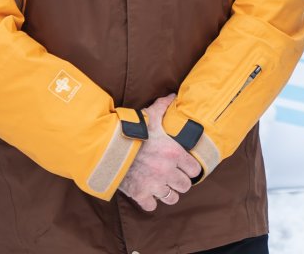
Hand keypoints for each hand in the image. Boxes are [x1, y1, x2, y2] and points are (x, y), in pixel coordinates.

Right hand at [117, 94, 201, 210]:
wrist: (108, 147)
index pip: (195, 170)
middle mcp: (167, 172)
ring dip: (168, 193)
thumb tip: (173, 95)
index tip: (186, 166)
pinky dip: (150, 202)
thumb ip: (164, 106)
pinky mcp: (139, 194)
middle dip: (181, 182)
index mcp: (174, 154)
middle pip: (185, 186)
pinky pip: (152, 206)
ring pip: (172, 198)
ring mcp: (154, 185)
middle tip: (174, 177)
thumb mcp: (150, 115)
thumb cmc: (132, 130)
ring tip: (163, 186)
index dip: (191, 169)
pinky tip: (148, 194)